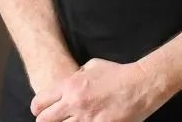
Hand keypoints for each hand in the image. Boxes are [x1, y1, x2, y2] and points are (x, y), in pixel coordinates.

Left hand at [30, 57, 169, 121]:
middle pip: (44, 121)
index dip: (39, 109)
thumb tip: (68, 84)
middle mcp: (74, 104)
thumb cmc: (119, 74)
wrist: (142, 84)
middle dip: (47, 121)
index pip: (39, 104)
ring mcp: (87, 119)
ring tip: (75, 120)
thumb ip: (76, 77)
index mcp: (70, 86)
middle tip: (56, 120)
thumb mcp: (92, 66)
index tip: (44, 111)